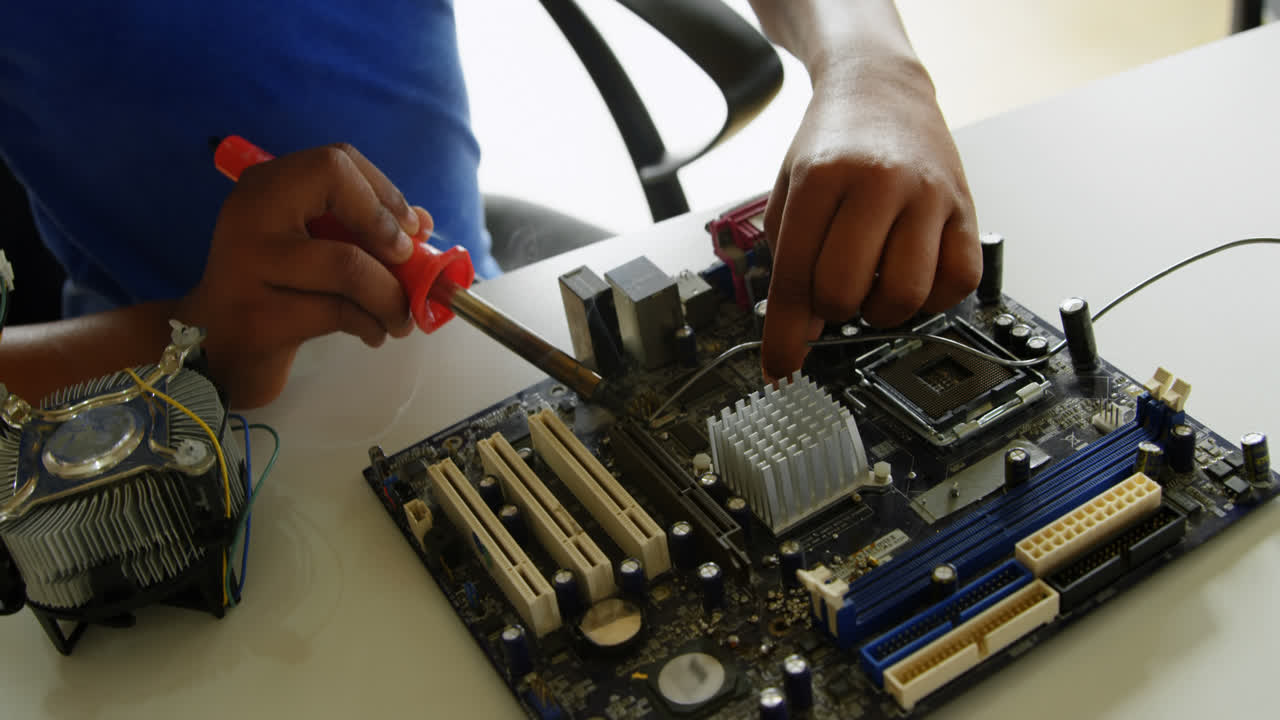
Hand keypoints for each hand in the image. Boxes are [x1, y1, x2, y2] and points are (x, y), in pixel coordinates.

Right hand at [177, 143, 428, 407]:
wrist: (213, 350)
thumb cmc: (275, 293)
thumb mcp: (314, 250)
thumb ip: (362, 229)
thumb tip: (422, 222)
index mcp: (264, 188)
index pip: (334, 161)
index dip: (383, 191)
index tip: (409, 230)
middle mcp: (250, 214)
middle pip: (336, 186)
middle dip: (386, 228)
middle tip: (407, 269)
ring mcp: (249, 265)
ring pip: (348, 263)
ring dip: (391, 296)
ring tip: (398, 318)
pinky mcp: (260, 317)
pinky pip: (339, 312)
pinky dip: (371, 325)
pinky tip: (372, 333)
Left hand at [760, 56, 980, 380]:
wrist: (881, 89)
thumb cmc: (832, 144)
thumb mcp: (791, 192)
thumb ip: (789, 261)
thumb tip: (800, 337)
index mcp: (822, 178)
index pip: (795, 277)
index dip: (783, 336)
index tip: (780, 369)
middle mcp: (880, 183)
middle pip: (847, 292)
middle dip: (831, 311)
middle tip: (832, 294)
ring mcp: (930, 195)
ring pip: (905, 296)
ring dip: (881, 311)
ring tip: (871, 285)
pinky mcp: (967, 208)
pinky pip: (958, 283)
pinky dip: (931, 298)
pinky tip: (910, 275)